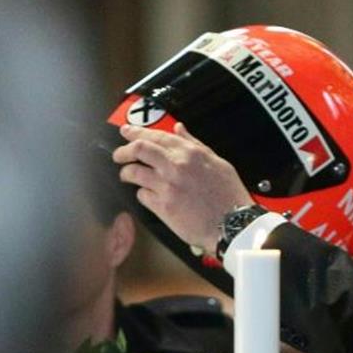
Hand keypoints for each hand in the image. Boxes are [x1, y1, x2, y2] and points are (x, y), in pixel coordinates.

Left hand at [112, 123, 251, 252]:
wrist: (232, 223)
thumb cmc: (229, 195)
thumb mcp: (218, 162)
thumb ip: (195, 144)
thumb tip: (179, 129)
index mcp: (190, 153)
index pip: (156, 136)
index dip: (136, 132)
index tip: (127, 132)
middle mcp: (176, 166)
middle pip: (138, 149)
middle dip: (123, 150)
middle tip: (119, 155)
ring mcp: (167, 186)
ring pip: (134, 172)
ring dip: (127, 173)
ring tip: (127, 175)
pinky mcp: (163, 206)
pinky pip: (141, 195)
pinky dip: (141, 193)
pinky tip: (147, 195)